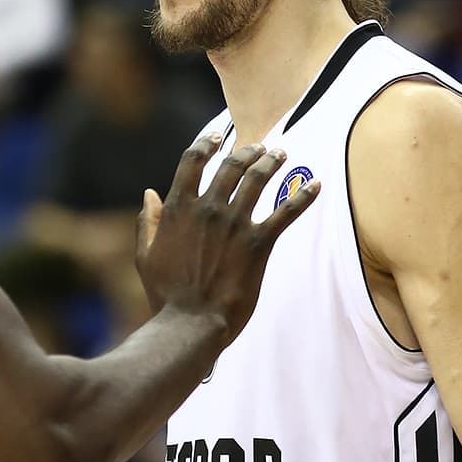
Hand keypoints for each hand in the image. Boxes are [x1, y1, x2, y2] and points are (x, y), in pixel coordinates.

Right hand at [135, 137, 318, 338]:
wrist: (191, 324)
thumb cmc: (165, 294)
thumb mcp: (145, 256)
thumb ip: (146, 222)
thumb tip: (149, 193)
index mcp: (178, 208)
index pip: (192, 161)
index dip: (206, 143)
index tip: (217, 136)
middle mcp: (208, 209)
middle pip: (231, 165)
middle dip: (247, 151)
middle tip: (260, 147)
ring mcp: (235, 224)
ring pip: (258, 180)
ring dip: (272, 162)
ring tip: (281, 154)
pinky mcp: (259, 243)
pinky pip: (287, 213)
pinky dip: (303, 196)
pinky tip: (316, 185)